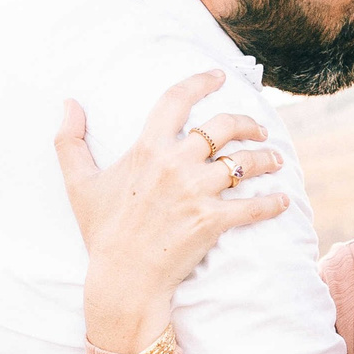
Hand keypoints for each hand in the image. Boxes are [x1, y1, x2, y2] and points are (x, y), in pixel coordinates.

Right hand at [54, 71, 288, 353]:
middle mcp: (175, 164)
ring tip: (276, 159)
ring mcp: (196, 192)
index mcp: (147, 148)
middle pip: (223, 126)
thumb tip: (69, 103)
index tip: (219, 76)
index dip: (201, 82)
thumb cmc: (102, 231)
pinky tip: (283, 201)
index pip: (177, 100)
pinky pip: (253, 206)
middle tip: (258, 128)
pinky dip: (273, 203)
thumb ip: (70, 141)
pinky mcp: (213, 221)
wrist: (122, 277)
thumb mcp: (79, 183)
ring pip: (244, 162)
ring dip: (266, 157)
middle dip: (247, 121)